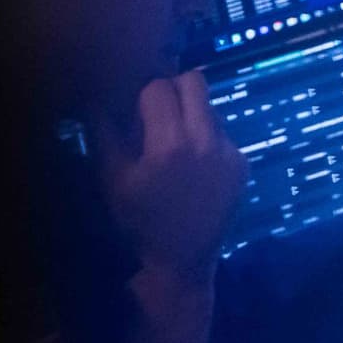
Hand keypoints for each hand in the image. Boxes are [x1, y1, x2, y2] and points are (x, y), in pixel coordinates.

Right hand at [96, 72, 245, 342]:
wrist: (180, 260)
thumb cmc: (137, 220)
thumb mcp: (111, 178)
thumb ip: (105, 131)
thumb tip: (100, 94)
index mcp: (170, 145)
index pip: (159, 87)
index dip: (143, 93)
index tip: (134, 106)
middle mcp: (207, 142)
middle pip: (195, 82)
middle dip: (172, 89)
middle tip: (156, 110)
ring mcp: (231, 152)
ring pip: (210, 106)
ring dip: (191, 114)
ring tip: (172, 143)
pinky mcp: (243, 164)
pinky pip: (222, 132)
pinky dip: (205, 138)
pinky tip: (191, 164)